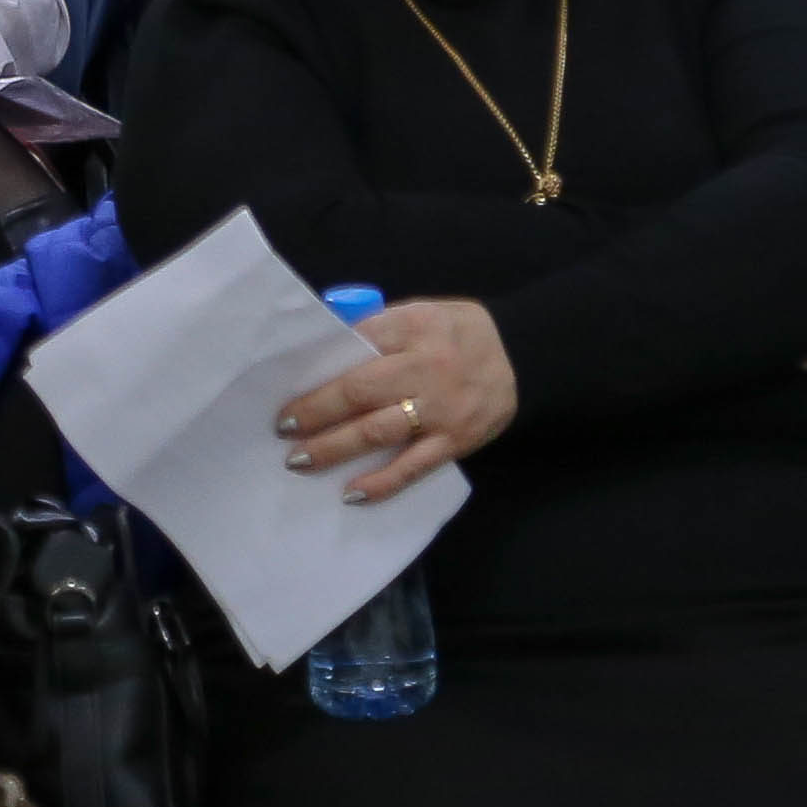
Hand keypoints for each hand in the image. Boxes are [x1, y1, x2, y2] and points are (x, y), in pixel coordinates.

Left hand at [276, 294, 515, 500]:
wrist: (523, 358)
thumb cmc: (459, 334)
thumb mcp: (423, 312)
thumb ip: (380, 329)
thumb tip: (327, 350)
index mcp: (414, 326)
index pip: (357, 344)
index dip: (319, 368)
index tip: (287, 387)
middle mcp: (425, 367)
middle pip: (359, 391)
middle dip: (316, 411)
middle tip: (283, 427)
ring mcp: (440, 409)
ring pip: (377, 431)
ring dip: (334, 448)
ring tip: (300, 459)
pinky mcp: (454, 441)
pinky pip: (411, 467)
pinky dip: (380, 483)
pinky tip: (351, 493)